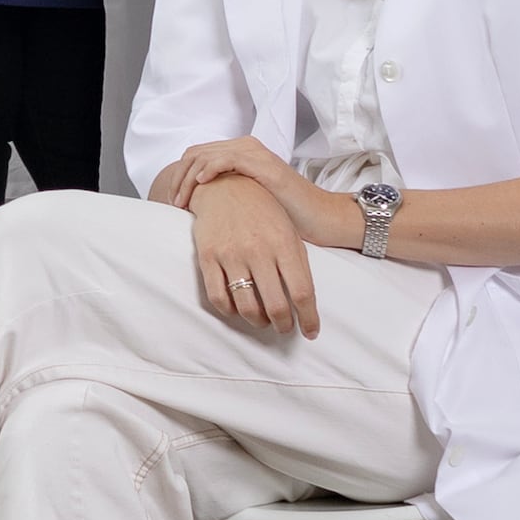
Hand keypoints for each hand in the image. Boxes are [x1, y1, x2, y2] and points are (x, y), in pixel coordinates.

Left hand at [148, 133, 300, 213]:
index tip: (172, 202)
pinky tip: (200, 186)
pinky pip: (226, 160)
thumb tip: (197, 207)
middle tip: (171, 203)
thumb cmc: (286, 214)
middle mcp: (245, 148)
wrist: (320, 218)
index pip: (196, 156)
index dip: (179, 177)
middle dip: (177, 178)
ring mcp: (254, 153)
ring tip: (180, 201)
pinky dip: (208, 170)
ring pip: (204, 156)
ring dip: (187, 179)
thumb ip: (227, 195)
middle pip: (194, 154)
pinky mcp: (262, 164)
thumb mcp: (248, 202)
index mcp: (240, 154)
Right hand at [188, 175, 320, 338]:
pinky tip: (237, 309)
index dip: (309, 319)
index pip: (302, 293)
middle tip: (284, 328)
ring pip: (247, 307)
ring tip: (262, 320)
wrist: (226, 186)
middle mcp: (259, 250)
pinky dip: (229, 311)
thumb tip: (304, 303)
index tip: (310, 332)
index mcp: (285, 244)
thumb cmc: (264, 213)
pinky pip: (218, 297)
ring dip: (258, 321)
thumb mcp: (288, 232)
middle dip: (283, 325)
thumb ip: (298, 265)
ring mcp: (232, 254)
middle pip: (276, 306)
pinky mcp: (208, 256)